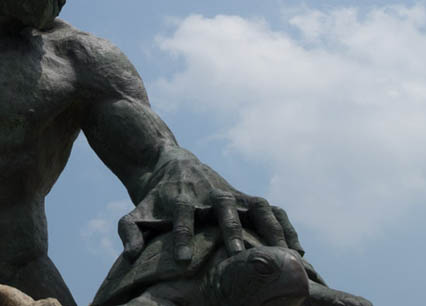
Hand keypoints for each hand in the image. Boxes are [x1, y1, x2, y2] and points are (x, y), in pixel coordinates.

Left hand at [117, 152, 302, 263]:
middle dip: (230, 229)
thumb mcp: (135, 212)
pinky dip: (284, 224)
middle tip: (238, 254)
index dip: (182, 236)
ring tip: (284, 256)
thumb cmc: (153, 199)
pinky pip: (270, 208)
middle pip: (222, 207)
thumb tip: (130, 255)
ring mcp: (231, 193)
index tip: (184, 260)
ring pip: (255, 206)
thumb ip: (129, 232)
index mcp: (180, 199)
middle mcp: (208, 194)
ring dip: (269, 228)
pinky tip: (296, 248)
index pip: (181, 216)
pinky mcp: (245, 196)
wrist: (169, 163)